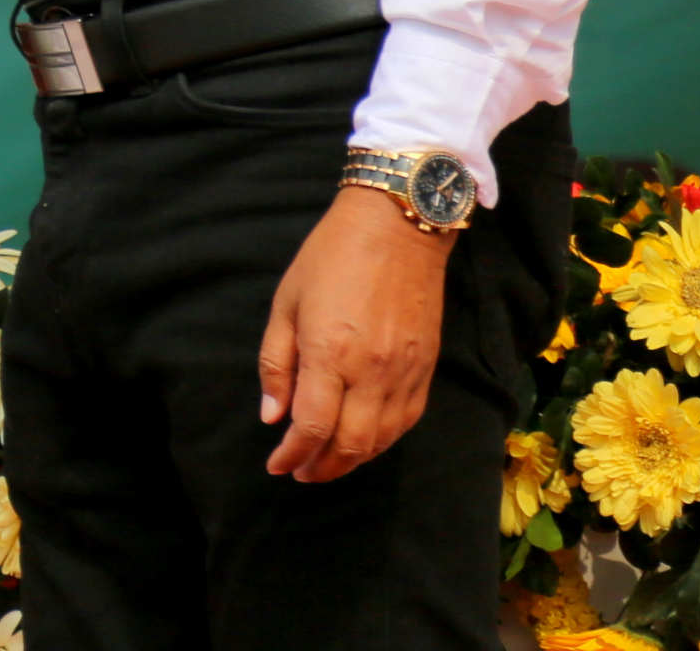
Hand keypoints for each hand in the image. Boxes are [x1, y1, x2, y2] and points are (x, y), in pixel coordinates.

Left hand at [259, 183, 456, 482]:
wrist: (397, 228)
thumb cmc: (330, 257)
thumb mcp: (286, 303)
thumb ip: (276, 363)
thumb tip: (272, 417)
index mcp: (330, 353)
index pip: (311, 426)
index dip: (292, 455)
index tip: (276, 465)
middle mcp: (371, 371)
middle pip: (350, 445)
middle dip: (322, 468)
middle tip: (300, 472)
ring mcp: (404, 372)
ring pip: (382, 440)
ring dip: (353, 461)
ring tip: (327, 463)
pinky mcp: (427, 369)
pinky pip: (406, 421)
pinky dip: (383, 441)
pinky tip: (364, 442)